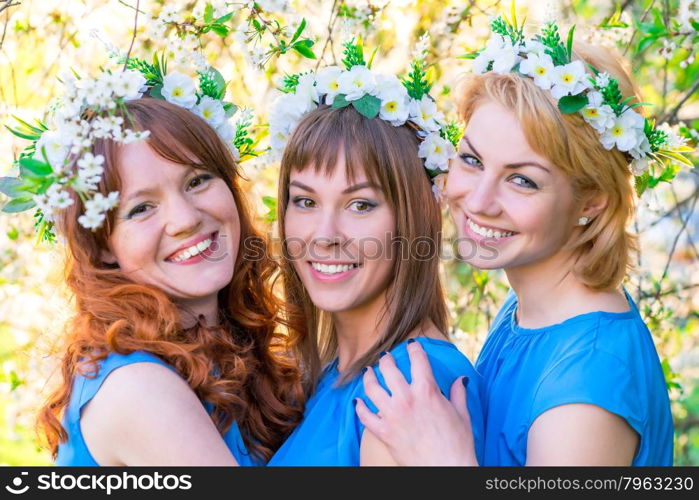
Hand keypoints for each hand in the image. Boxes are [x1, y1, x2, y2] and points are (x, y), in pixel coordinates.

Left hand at [355, 341, 477, 465]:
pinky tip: (358, 401)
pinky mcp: (384, 432)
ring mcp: (392, 415)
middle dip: (386, 360)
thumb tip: (460, 380)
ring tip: (368, 373)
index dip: (414, 349)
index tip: (412, 345)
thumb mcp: (462, 414)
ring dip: (369, 378)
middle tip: (385, 357)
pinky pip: (364, 415)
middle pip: (389, 370)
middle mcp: (406, 399)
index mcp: (427, 391)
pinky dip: (359, 407)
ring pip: (372, 388)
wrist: (446, 469)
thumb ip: (458, 393)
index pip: (418, 360)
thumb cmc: (457, 444)